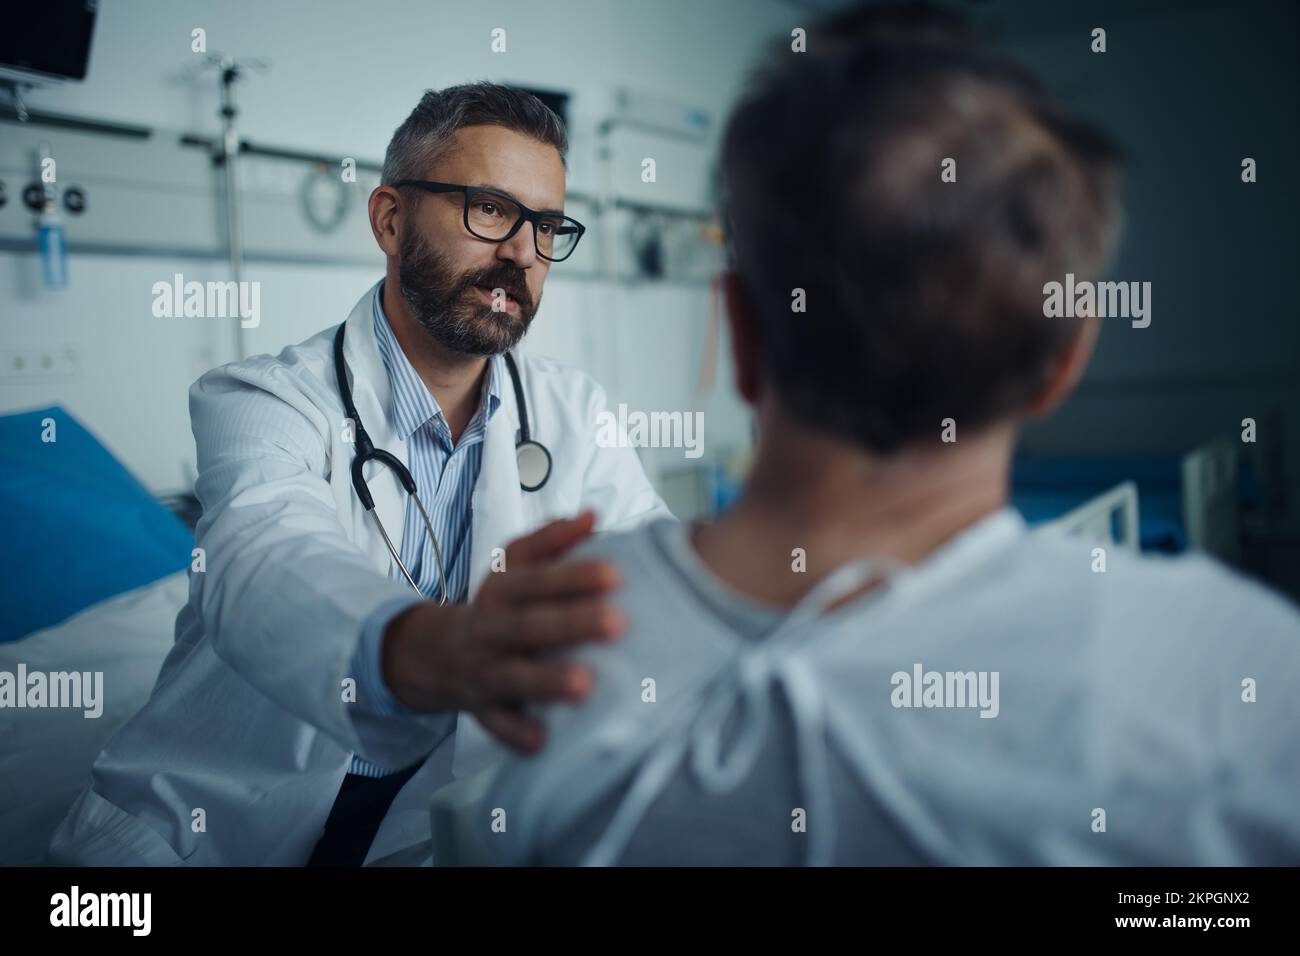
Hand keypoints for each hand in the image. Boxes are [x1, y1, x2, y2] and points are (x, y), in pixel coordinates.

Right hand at [381, 511, 623, 751]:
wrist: (437, 653)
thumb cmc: (497, 604)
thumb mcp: (514, 564)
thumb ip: (552, 539)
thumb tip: (593, 516)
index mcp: (502, 591)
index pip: (536, 579)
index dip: (574, 576)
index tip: (616, 573)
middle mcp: (491, 630)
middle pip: (529, 626)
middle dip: (571, 625)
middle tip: (616, 623)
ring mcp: (485, 672)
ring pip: (514, 677)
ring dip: (547, 682)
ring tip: (586, 684)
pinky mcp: (483, 709)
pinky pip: (497, 726)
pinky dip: (517, 735)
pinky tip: (544, 741)